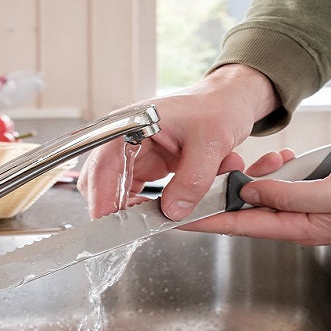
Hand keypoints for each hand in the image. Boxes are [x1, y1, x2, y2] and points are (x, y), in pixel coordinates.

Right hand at [78, 64, 278, 219]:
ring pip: (116, 192)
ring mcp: (134, 154)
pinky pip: (135, 194)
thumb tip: (172, 212)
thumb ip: (192, 180)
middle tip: (134, 228)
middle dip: (114, 208)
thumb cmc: (217, 107)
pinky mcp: (147, 166)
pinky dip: (146, 207)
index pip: (103, 166)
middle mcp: (125, 139)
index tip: (109, 225)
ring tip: (156, 218)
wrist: (228, 102)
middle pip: (101, 182)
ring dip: (132, 210)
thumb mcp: (211, 143)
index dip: (101, 198)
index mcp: (130, 124)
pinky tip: (161, 212)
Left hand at [184, 157, 330, 244]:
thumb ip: (291, 194)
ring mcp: (305, 212)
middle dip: (231, 189)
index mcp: (299, 229)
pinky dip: (280, 171)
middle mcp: (296, 224)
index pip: (241, 227)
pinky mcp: (314, 197)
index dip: (208, 221)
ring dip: (260, 175)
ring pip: (264, 195)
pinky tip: (287, 159)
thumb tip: (251, 192)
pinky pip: (284, 186)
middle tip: (225, 165)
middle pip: (247, 211)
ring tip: (275, 159)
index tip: (179, 218)